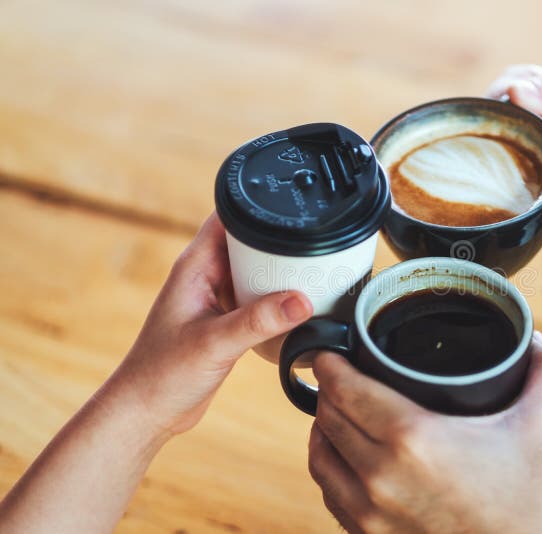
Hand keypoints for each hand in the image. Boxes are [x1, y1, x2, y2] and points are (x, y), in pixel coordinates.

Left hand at [105, 213, 312, 437]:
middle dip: (280, 240)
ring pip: (256, 270)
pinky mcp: (228, 320)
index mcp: (195, 267)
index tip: (293, 206)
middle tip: (317, 244)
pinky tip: (300, 306)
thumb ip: (259, 321)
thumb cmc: (162, 374)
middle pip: (249, 241)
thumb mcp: (215, 343)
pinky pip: (258, 298)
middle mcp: (206, 276)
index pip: (228, 217)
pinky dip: (277, 298)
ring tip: (316, 271)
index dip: (257, 206)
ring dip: (280, 271)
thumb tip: (302, 302)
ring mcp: (218, 298)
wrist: (148, 412)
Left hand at [307, 333, 541, 533]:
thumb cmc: (532, 513)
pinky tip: (347, 457)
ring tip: (340, 411)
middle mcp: (379, 477)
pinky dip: (331, 467)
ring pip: (320, 456)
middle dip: (330, 389)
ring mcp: (368, 516)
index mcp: (413, 439)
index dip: (331, 363)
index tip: (333, 351)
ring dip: (324, 428)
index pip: (345, 388)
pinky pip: (330, 494)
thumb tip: (539, 342)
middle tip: (342, 373)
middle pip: (328, 416)